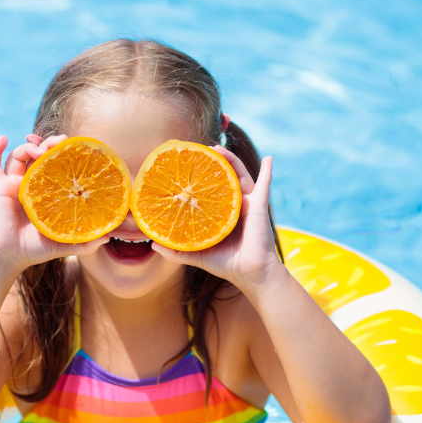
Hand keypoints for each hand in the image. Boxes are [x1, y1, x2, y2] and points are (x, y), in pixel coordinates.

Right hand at [0, 134, 109, 272]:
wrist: (9, 256)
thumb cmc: (34, 250)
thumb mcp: (64, 243)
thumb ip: (85, 242)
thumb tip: (108, 237)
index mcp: (44, 193)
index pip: (54, 166)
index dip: (62, 155)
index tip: (73, 148)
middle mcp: (29, 185)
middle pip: (37, 156)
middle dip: (48, 144)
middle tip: (59, 143)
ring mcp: (12, 184)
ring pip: (18, 156)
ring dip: (29, 147)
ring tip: (40, 149)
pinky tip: (2, 138)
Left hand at [151, 146, 283, 290]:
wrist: (251, 273)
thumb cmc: (227, 264)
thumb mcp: (197, 255)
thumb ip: (176, 251)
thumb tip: (153, 245)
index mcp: (221, 214)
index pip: (209, 190)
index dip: (200, 177)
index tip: (187, 164)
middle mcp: (234, 205)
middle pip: (223, 178)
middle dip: (214, 162)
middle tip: (201, 150)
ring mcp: (248, 204)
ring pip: (240, 175)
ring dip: (231, 160)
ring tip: (219, 148)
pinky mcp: (259, 206)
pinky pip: (265, 185)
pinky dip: (267, 171)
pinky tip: (268, 158)